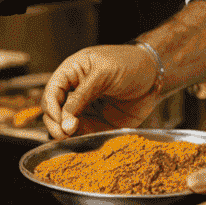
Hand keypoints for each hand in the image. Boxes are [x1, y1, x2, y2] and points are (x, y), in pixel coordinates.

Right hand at [42, 45, 165, 138]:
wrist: (155, 76)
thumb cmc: (129, 64)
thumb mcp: (103, 73)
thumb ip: (82, 95)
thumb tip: (65, 121)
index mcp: (72, 73)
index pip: (51, 91)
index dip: (51, 106)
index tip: (59, 120)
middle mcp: (75, 92)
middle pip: (53, 110)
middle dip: (55, 123)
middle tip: (63, 133)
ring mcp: (85, 109)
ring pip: (64, 125)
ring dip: (64, 133)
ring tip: (71, 137)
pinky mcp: (97, 123)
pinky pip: (82, 134)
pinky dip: (79, 140)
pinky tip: (82, 141)